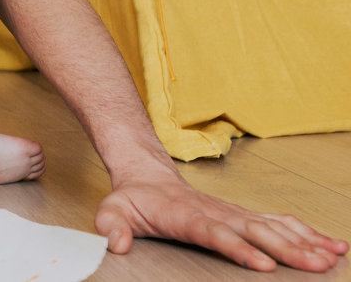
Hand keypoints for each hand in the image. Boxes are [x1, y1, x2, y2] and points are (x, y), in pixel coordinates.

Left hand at [95, 171, 346, 271]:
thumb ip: (112, 227)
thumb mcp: (113, 211)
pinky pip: (280, 224)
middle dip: (288, 249)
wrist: (146, 176)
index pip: (217, 233)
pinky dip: (307, 233)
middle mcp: (217, 212)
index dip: (240, 249)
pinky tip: (330, 245)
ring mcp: (234, 213)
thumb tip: (116, 244)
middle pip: (256, 232)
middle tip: (316, 265)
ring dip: (305, 242)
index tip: (264, 264)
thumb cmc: (134, 199)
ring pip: (274, 227)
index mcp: (187, 216)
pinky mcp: (244, 216)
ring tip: (332, 256)